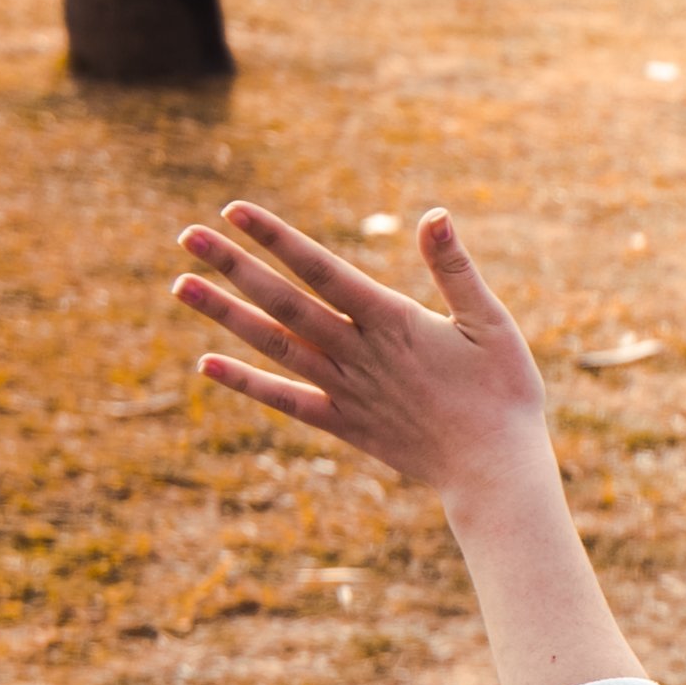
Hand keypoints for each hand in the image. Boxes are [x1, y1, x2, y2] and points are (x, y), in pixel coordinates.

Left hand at [171, 203, 554, 519]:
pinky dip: (245, 382)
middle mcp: (358, 353)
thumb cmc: (505, 394)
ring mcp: (345, 390)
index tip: (234, 211)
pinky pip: (285, 400)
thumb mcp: (491, 323)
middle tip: (186, 235)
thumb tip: (434, 214)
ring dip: (225, 314)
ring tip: (180, 285)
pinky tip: (207, 364)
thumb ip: (455, 270)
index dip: (277, 238)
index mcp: (393, 321)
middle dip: (233, 266)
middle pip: (284, 301)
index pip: (322, 269)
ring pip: (274, 344)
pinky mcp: (343, 425)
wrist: (495, 472)